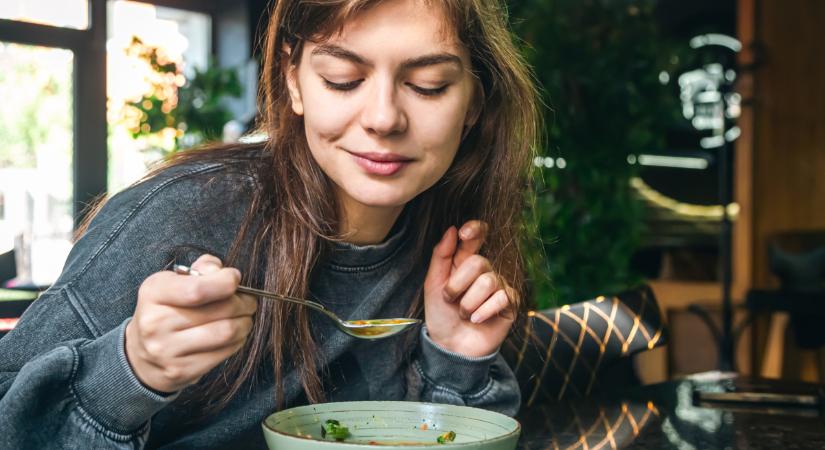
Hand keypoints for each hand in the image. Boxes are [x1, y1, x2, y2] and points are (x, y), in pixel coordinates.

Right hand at [125, 254, 256, 392]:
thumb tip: (222, 272)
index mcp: (153, 293)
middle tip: (249, 301)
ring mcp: (167, 350)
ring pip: (226, 332)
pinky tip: (235, 334)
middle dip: (243, 303)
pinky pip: (224, 352)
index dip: (226, 282)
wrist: (142, 354)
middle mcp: (155, 323)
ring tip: (245, 317)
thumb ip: (201, 270)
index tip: (235, 278)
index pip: (198, 289)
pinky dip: (238, 340)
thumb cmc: (166, 310)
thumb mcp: (174, 282)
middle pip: (220, 310)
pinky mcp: (181, 370)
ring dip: (245, 323)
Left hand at [423, 221, 516, 356]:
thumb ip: (441, 255)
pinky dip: (484, 311)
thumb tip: (452, 229)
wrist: (450, 345)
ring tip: (464, 314)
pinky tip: (477, 320)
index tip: (464, 233)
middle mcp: (485, 271)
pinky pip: (501, 298)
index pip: (477, 235)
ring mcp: (499, 286)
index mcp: (465, 261)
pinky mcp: (510, 303)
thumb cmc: (441, 314)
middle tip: (450, 300)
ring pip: (488, 282)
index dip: (474, 230)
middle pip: (479, 262)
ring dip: (469, 303)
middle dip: (459, 284)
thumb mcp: (433, 284)